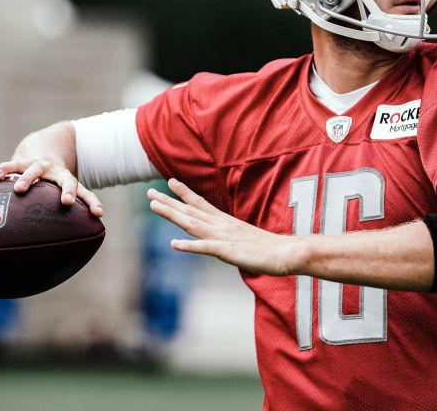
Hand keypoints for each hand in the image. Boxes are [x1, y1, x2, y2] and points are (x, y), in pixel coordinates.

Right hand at [0, 157, 103, 216]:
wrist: (43, 152)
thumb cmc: (51, 187)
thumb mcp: (57, 198)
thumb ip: (60, 220)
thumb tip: (56, 255)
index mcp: (69, 183)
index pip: (86, 193)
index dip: (93, 203)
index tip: (99, 214)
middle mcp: (58, 173)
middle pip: (68, 180)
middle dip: (68, 191)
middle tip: (67, 202)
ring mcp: (41, 165)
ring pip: (35, 170)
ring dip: (28, 179)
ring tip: (19, 189)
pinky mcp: (23, 160)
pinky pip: (13, 164)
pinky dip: (5, 169)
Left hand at [148, 178, 300, 276]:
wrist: (287, 252)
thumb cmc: (270, 247)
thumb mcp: (246, 237)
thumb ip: (232, 235)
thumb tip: (225, 237)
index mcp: (226, 222)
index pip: (201, 204)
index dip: (184, 193)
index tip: (170, 182)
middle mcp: (221, 225)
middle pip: (190, 211)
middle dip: (169, 201)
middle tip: (149, 193)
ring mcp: (223, 237)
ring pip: (192, 223)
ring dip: (172, 214)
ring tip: (154, 206)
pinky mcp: (227, 251)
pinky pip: (205, 248)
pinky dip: (189, 245)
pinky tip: (174, 244)